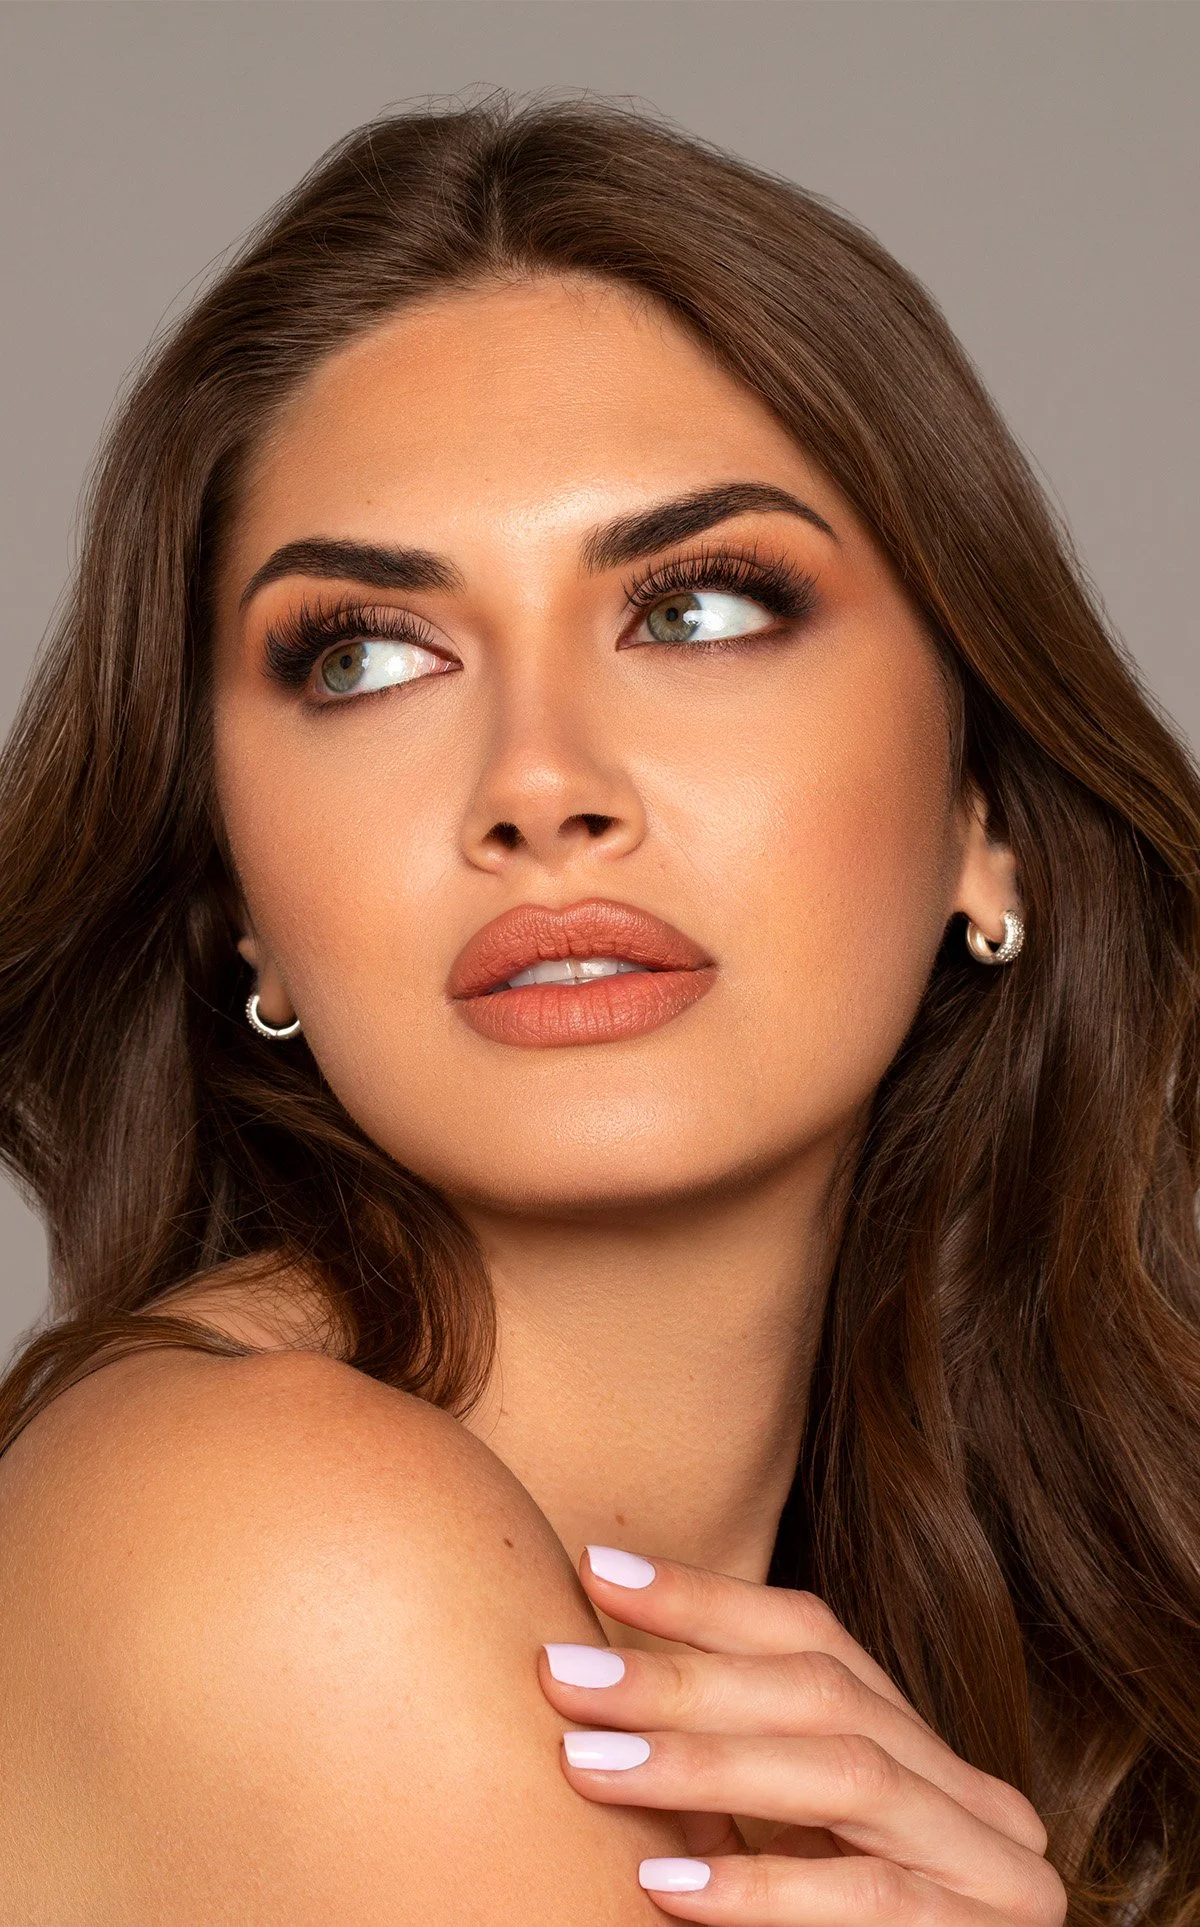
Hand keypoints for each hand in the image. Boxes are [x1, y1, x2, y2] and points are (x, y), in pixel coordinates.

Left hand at [537, 1545, 1066, 1924]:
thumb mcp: (781, 1852)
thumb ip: (726, 1781)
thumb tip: (589, 1683)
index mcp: (923, 1759)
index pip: (813, 1636)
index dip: (705, 1597)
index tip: (597, 1569)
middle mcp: (973, 1801)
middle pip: (821, 1693)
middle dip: (682, 1679)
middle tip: (562, 1675)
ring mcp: (991, 1874)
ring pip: (843, 1776)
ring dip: (703, 1765)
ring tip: (588, 1762)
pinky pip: (865, 1899)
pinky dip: (760, 1886)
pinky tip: (668, 1885)